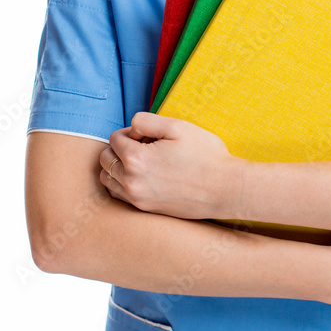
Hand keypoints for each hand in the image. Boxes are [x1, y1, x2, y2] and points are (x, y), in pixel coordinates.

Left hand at [98, 111, 247, 219]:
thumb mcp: (177, 126)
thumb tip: (131, 131)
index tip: (149, 135)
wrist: (225, 188)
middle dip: (119, 148)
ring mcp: (137, 199)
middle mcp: (131, 181)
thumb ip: (145, 120)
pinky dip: (121, 184)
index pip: (114, 138)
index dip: (131, 132)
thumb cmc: (205, 154)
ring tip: (141, 161)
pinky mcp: (144, 209)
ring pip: (107, 179)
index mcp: (136, 159)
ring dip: (117, 166)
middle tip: (145, 146)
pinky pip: (117, 195)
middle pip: (105, 159)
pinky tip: (141, 177)